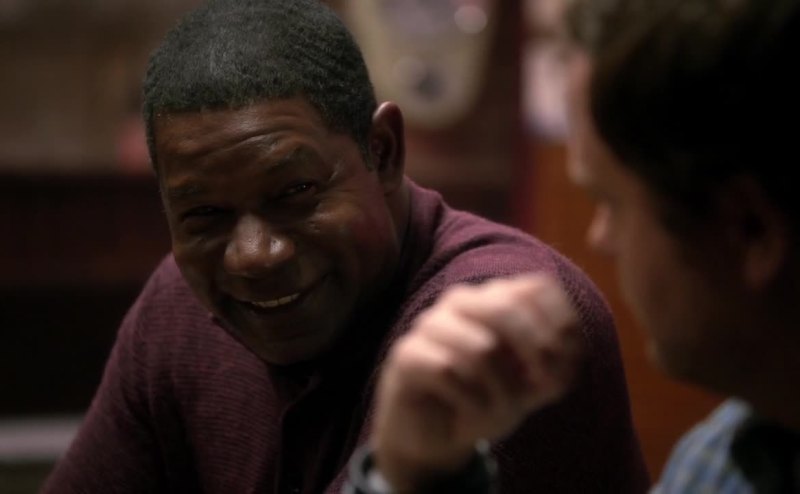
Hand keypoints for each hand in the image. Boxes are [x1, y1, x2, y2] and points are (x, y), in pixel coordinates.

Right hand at [371, 274, 583, 491]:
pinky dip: (472, 400)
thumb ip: (554, 367)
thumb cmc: (486, 399)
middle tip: (541, 389)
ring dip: (502, 389)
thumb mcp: (530, 387)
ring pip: (481, 347)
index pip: (536, 288)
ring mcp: (430, 323)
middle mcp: (461, 301)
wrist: (435, 436)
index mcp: (494, 297)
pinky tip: (472, 413)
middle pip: (506, 307)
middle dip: (533, 352)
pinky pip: (449, 370)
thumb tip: (561, 356)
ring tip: (501, 411)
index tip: (564, 366)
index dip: (559, 325)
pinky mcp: (406, 354)